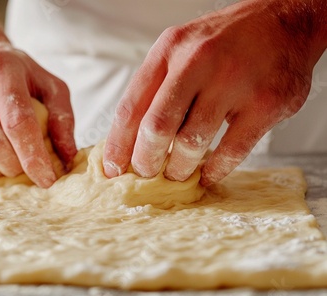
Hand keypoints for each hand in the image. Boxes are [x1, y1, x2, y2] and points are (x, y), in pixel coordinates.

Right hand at [0, 42, 76, 187]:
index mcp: (0, 68)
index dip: (35, 157)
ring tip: (6, 162)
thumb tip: (68, 159)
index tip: (48, 180)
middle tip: (25, 168)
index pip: (19, 122)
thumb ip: (62, 118)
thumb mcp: (46, 83)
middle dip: (16, 168)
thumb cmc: (12, 75)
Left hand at [103, 0, 325, 185]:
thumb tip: (130, 140)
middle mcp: (198, 62)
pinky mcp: (265, 103)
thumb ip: (155, 88)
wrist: (283, 21)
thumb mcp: (180, 49)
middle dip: (145, 161)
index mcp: (169, 51)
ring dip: (179, 168)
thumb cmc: (224, 43)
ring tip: (176, 174)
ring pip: (191, 142)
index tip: (112, 168)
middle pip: (156, 127)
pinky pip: (231, 150)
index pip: (130, 107)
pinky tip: (207, 174)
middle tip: (145, 174)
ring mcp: (233, 82)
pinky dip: (215, 170)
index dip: (117, 145)